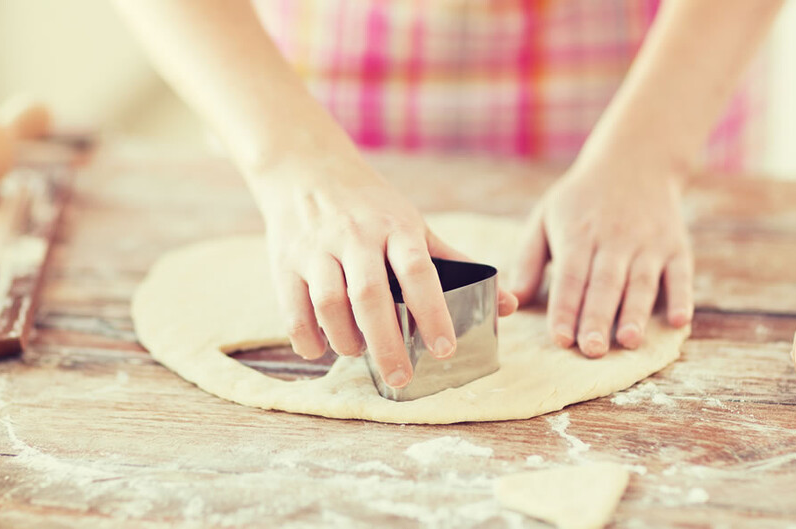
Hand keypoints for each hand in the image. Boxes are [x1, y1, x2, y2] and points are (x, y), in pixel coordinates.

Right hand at [252, 154, 517, 387]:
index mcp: (395, 227)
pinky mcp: (284, 263)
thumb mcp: (413, 225)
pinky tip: (322, 349)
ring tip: (360, 353)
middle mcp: (355, 236)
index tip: (444, 349)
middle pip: (370, 296)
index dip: (432, 311)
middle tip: (402, 378)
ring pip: (329, 305)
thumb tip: (510, 306)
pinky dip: (308, 339)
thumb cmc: (370, 206)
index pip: (417, 270)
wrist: (305, 169)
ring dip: (347, 340)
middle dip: (387, 344)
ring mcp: (316, 249)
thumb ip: (456, 264)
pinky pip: (293, 311)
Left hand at [510, 161, 692, 356]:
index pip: (571, 277)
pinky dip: (681, 297)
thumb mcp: (546, 217)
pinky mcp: (676, 246)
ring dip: (636, 313)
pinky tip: (678, 321)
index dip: (565, 309)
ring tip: (629, 342)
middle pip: (605, 285)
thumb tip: (514, 297)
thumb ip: (529, 258)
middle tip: (592, 351)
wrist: (636, 160)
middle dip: (598, 320)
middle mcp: (614, 240)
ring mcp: (648, 243)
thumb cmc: (581, 200)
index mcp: (578, 235)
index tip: (560, 339)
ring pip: (641, 283)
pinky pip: (680, 274)